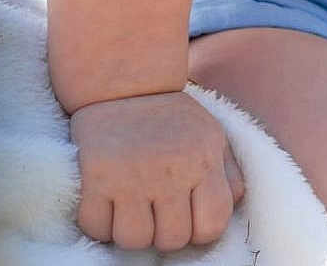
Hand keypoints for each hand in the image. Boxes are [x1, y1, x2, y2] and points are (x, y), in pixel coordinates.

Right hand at [69, 90, 244, 251]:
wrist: (127, 86)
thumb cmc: (173, 119)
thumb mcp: (212, 137)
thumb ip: (228, 175)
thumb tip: (231, 209)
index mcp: (203, 159)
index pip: (212, 224)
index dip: (200, 231)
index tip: (188, 218)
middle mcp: (171, 169)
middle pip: (171, 240)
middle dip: (165, 232)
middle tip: (158, 210)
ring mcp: (132, 175)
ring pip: (133, 240)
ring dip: (132, 231)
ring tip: (133, 207)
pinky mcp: (96, 177)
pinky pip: (97, 229)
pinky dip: (100, 224)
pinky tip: (109, 202)